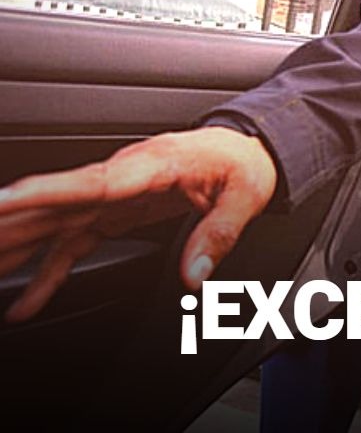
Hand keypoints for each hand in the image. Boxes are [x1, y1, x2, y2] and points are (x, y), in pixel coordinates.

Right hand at [0, 127, 276, 321]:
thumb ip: (218, 235)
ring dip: (15, 246)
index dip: (45, 193)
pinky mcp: (113, 211)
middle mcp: (123, 176)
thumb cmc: (242, 164)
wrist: (247, 149)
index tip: (3, 200)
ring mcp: (113, 194)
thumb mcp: (246, 197)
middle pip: (58, 203)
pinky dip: (49, 271)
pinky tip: (28, 299)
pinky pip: (72, 242)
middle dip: (13, 223)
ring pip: (53, 222)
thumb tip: (194, 275)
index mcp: (153, 165)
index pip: (92, 182)